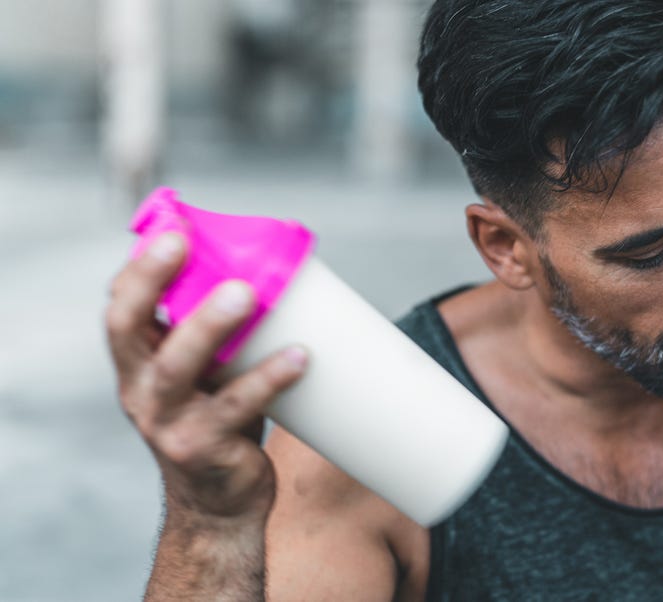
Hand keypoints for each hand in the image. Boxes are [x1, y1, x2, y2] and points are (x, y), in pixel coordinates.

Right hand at [106, 232, 307, 521]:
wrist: (220, 504)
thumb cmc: (220, 421)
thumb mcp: (205, 375)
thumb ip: (217, 332)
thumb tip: (271, 264)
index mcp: (137, 364)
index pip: (120, 306)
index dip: (137, 268)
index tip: (170, 229)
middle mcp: (139, 389)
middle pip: (127, 327)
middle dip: (152, 280)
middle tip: (184, 242)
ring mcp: (166, 421)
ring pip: (178, 366)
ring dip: (209, 326)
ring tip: (246, 293)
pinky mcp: (202, 448)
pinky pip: (236, 407)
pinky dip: (269, 378)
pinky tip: (301, 356)